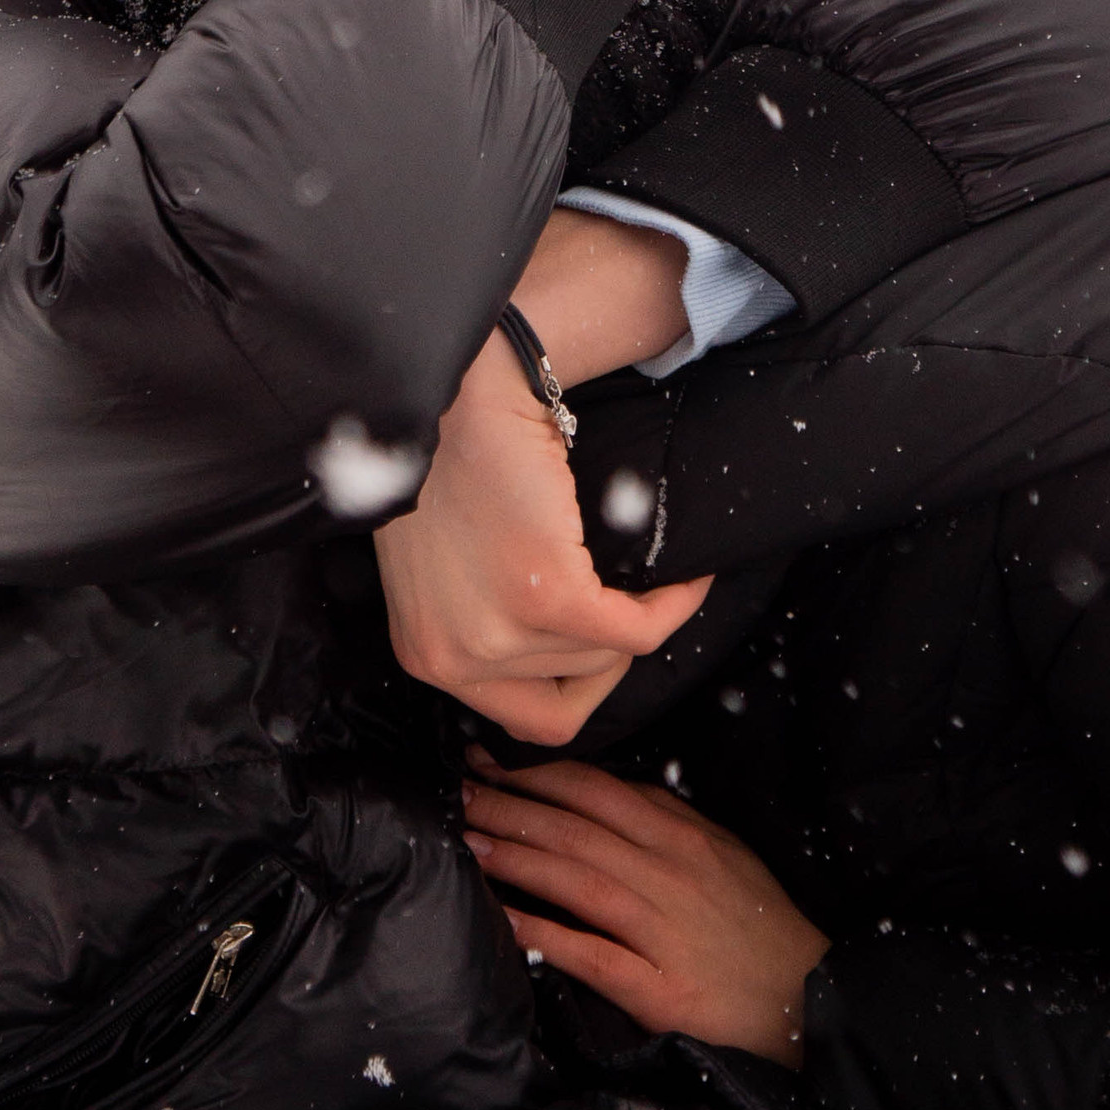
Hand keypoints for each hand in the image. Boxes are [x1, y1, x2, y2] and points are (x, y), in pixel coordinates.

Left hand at [375, 321, 709, 745]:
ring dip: (639, 618)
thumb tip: (559, 653)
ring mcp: (496, 631)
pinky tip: (684, 580)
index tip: (610, 646)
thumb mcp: (446, 569)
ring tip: (655, 578)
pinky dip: (671, 607)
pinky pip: (635, 629)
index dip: (582, 686)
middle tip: (635, 599)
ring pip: (606, 658)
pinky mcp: (545, 595)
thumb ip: (485, 620)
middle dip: (613, 648)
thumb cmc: (446, 463)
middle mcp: (450, 658)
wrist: (451, 392)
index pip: (525, 717)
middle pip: (574, 690)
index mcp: (425, 654)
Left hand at [462, 755, 830, 1063]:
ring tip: (468, 842)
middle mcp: (669, 874)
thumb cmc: (758, 925)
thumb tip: (603, 788)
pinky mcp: (659, 987)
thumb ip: (666, 820)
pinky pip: (591, 954)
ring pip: (577, 879)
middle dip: (509, 807)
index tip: (486, 760)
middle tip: (456, 792)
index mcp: (682, 837)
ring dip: (516, 857)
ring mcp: (663, 930)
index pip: (597, 791)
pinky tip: (504, 919)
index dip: (536, 773)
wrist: (805, 1001)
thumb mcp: (723, 853)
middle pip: (576, 829)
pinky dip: (544, 934)